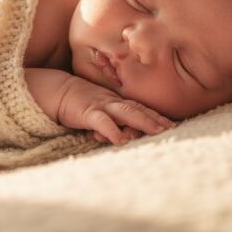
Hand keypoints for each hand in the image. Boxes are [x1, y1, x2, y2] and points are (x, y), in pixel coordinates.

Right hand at [56, 74, 175, 144]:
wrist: (58, 91)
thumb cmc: (80, 103)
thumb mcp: (100, 112)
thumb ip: (113, 123)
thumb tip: (126, 137)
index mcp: (117, 102)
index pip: (141, 108)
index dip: (157, 116)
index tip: (173, 124)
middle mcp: (113, 103)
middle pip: (138, 110)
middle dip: (156, 119)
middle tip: (172, 128)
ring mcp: (101, 106)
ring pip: (126, 113)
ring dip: (143, 122)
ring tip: (157, 131)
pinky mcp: (87, 113)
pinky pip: (101, 121)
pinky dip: (112, 130)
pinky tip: (120, 140)